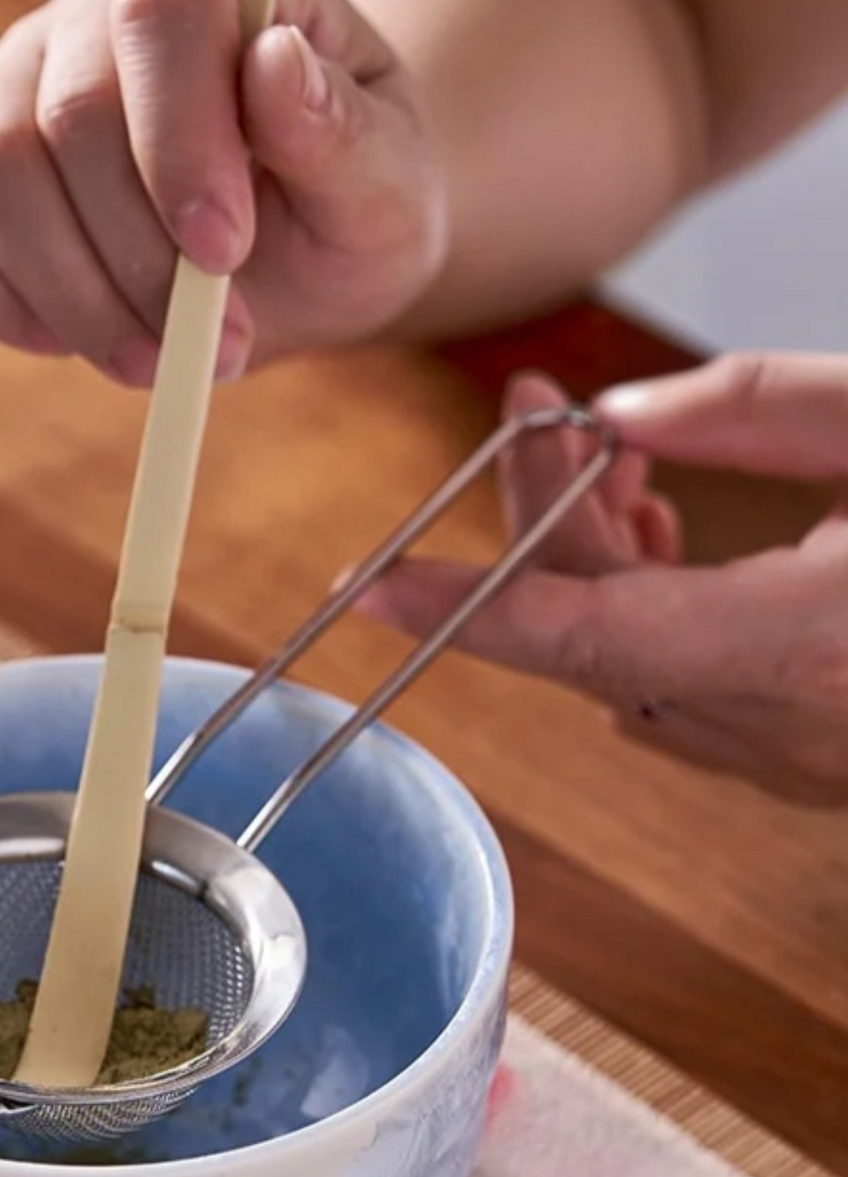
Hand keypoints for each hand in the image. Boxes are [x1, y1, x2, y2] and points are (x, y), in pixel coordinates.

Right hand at [0, 0, 447, 383]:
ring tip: (153, 359)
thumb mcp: (388, 186)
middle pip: (62, 114)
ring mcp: (24, 68)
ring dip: (66, 293)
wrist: (307, 240)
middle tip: (214, 348)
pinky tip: (63, 336)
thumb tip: (274, 65)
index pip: (158, 16)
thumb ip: (340, 133)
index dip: (177, 143)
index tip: (221, 256)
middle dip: (132, 259)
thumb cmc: (354, 201)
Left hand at [355, 356, 847, 805]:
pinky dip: (649, 618)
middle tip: (537, 424)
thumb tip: (618, 414)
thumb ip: (755, 412)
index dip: (464, 608)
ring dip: (596, 566)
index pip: (580, 634)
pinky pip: (683, 696)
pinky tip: (662, 539)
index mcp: (799, 649)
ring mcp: (795, 760)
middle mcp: (783, 728)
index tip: (372, 587)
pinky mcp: (809, 764)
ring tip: (615, 467)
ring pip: (630, 668)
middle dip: (543, 520)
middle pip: (591, 632)